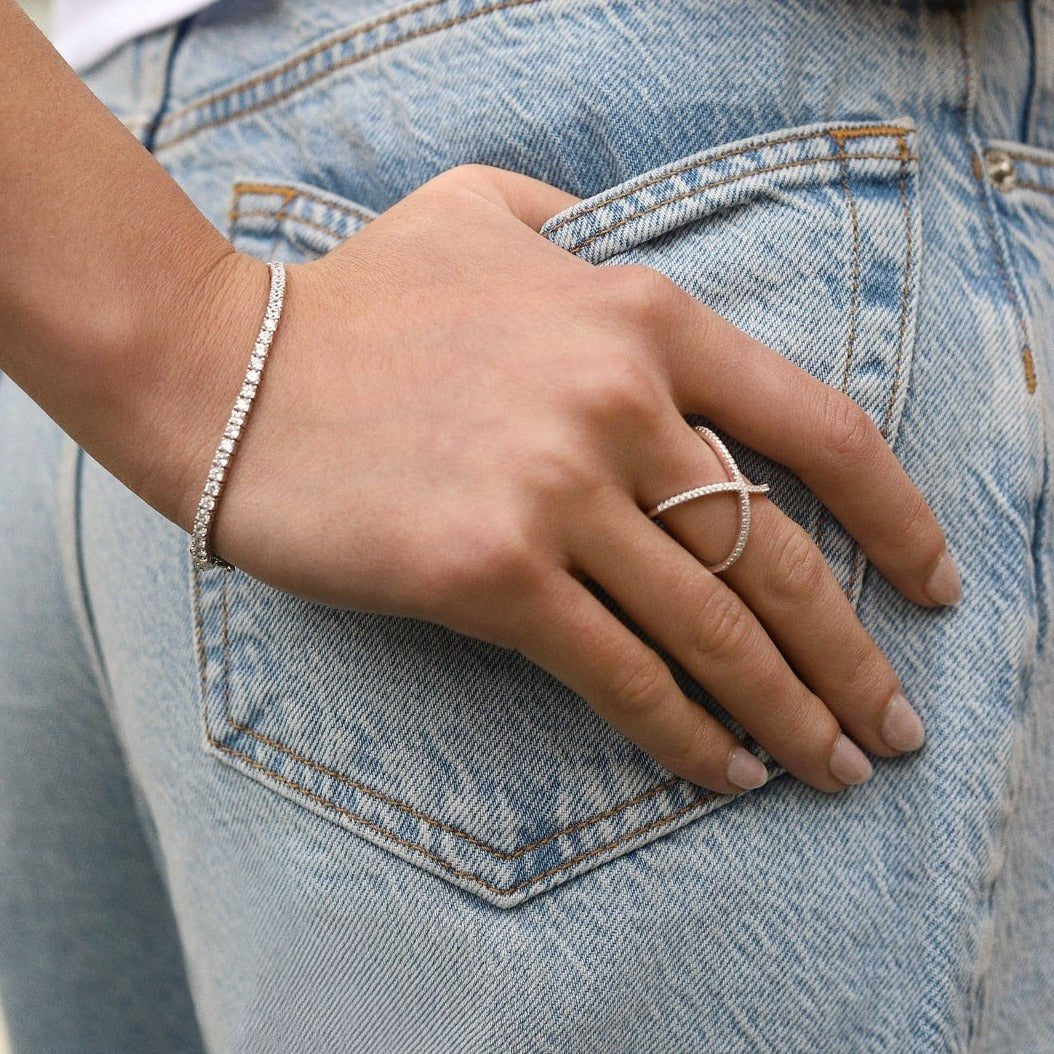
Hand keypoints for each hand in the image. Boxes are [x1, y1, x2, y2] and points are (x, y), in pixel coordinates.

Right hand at [181, 163, 956, 796]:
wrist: (223, 370)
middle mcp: (619, 406)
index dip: (900, 520)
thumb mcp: (484, 212)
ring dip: (790, 713)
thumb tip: (623, 244)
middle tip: (895, 726)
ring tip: (833, 766)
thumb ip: (579, 223)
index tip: (935, 585)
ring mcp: (557, 493)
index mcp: (641, 318)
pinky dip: (687, 733)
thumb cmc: (357, 300)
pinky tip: (726, 769)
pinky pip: (622, 674)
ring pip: (715, 630)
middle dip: (855, 656)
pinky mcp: (492, 575)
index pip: (820, 431)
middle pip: (781, 557)